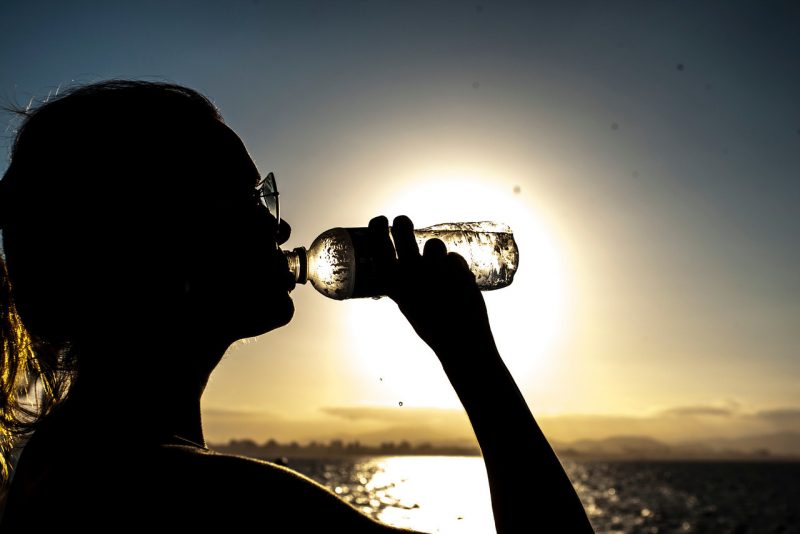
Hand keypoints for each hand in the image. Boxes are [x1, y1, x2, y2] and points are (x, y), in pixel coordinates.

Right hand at [367, 215, 495, 361]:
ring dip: (438, 253)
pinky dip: (457, 268)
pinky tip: (459, 284)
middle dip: (403, 223)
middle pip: (403, 229)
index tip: (381, 220)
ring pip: (434, 243)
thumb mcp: (407, 304)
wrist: (460, 341)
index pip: (378, 243)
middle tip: (404, 223)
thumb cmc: (431, 326)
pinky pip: (455, 257)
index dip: (377, 227)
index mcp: (393, 283)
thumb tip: (401, 263)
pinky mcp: (457, 267)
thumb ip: (403, 283)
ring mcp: (434, 267)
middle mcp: (410, 271)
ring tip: (442, 274)